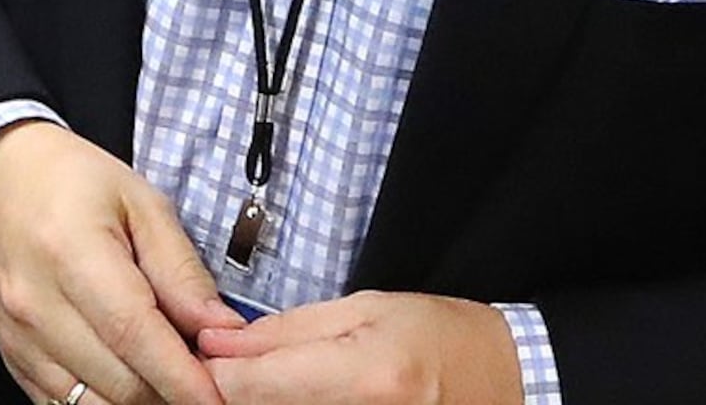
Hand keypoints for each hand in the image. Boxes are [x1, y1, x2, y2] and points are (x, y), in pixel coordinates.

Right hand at [0, 121, 237, 404]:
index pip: (134, 334)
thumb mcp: (140, 202)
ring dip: (139, 400)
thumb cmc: (70, 181)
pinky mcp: (11, 358)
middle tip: (203, 373)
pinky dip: (103, 402)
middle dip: (171, 390)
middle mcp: (35, 304)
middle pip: (118, 381)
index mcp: (71, 253)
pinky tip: (129, 380)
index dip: (182, 377)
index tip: (217, 396)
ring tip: (166, 374)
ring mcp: (18, 338)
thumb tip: (221, 329)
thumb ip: (180, 270)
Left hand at [199, 293, 523, 404]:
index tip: (200, 357)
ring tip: (264, 381)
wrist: (505, 382)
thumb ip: (284, 332)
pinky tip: (294, 397)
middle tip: (228, 371)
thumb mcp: (365, 310)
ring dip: (261, 402)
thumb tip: (216, 345)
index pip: (251, 387)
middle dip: (231, 393)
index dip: (211, 373)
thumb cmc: (443, 339)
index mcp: (365, 376)